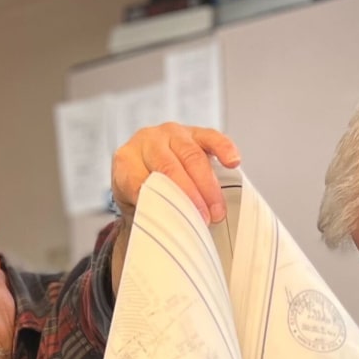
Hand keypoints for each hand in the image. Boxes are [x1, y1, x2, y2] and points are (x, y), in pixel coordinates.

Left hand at [111, 123, 240, 224]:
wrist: (146, 171)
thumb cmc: (141, 192)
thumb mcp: (133, 205)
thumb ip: (144, 210)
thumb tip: (166, 226)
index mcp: (125, 159)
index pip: (139, 181)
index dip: (157, 202)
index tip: (173, 221)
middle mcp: (147, 140)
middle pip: (170, 168)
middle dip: (189, 197)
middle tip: (203, 220)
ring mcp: (172, 133)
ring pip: (193, 157)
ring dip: (208, 187)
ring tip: (217, 211)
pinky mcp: (194, 132)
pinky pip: (211, 138)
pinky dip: (224, 149)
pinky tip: (233, 162)